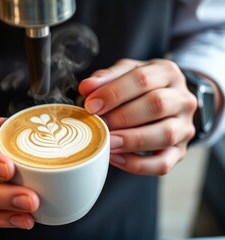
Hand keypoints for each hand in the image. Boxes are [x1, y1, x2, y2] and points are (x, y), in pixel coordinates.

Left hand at [78, 59, 196, 175]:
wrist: (167, 101)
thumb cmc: (141, 87)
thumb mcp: (125, 73)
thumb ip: (106, 78)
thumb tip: (86, 87)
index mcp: (168, 73)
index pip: (142, 79)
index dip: (113, 93)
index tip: (91, 105)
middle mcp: (182, 99)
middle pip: (156, 105)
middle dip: (121, 117)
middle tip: (99, 124)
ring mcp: (185, 127)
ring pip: (165, 134)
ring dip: (131, 140)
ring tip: (107, 142)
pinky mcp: (180, 152)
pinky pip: (162, 163)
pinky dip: (137, 164)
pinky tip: (116, 158)